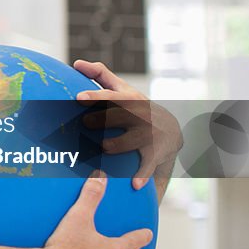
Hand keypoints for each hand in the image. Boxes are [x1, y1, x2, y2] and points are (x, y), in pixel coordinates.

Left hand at [73, 59, 182, 196]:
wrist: (172, 129)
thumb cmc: (136, 107)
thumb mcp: (123, 90)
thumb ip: (100, 75)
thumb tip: (76, 63)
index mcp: (128, 100)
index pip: (110, 95)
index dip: (95, 95)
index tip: (78, 96)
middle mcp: (138, 116)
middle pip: (114, 117)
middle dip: (98, 121)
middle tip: (85, 123)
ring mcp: (146, 135)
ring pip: (121, 143)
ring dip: (109, 147)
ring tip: (102, 147)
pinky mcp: (154, 155)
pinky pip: (146, 166)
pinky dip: (142, 175)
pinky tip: (134, 185)